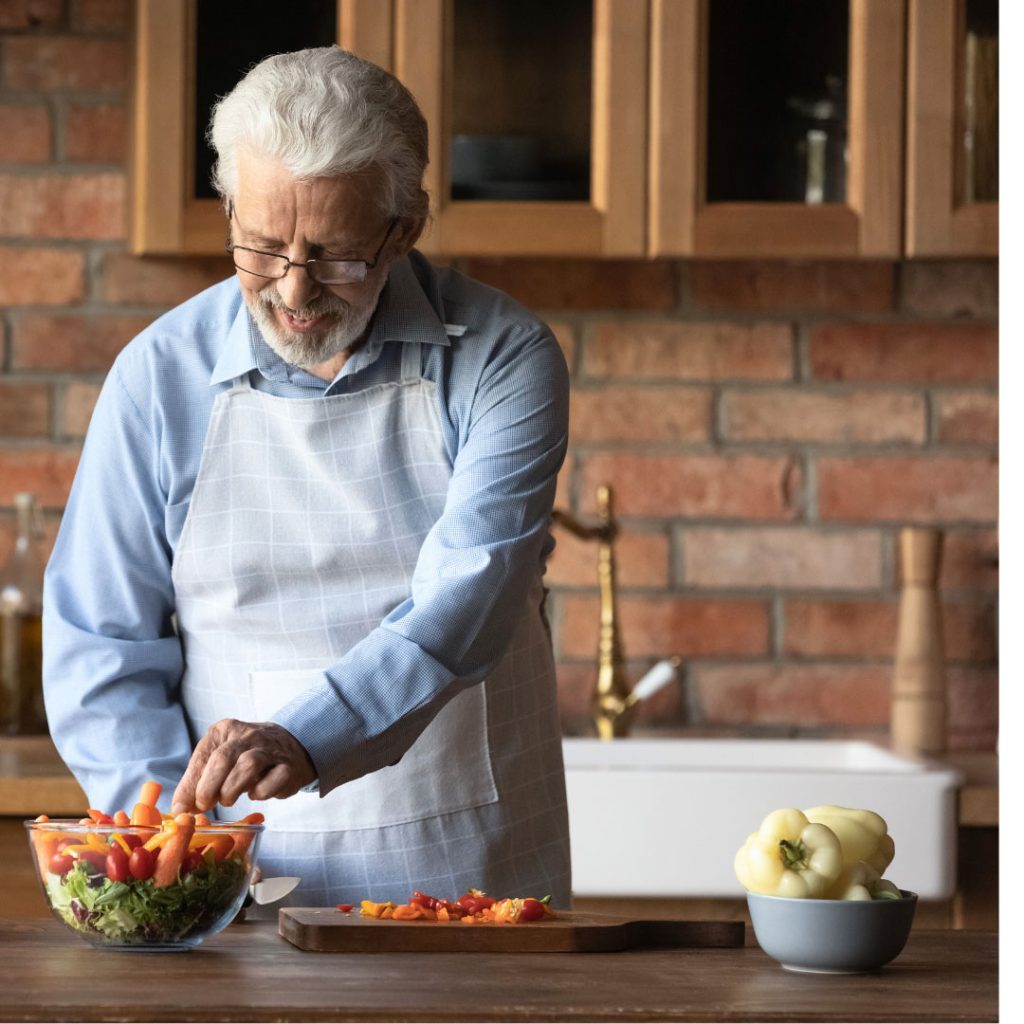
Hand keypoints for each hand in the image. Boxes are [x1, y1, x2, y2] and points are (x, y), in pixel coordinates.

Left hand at [171, 719, 316, 813]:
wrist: (291, 747)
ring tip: (228, 800)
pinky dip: (261, 792)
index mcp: (226, 730)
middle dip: (208, 787)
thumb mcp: (220, 761)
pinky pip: (274, 780)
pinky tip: (255, 794)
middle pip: (223, 758)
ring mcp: (271, 748)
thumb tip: (179, 810)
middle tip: (205, 806)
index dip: (189, 785)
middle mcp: (248, 734)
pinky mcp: (289, 766)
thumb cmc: (247, 756)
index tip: (181, 808)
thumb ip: (198, 781)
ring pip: (248, 765)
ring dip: (232, 789)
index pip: (202, 755)